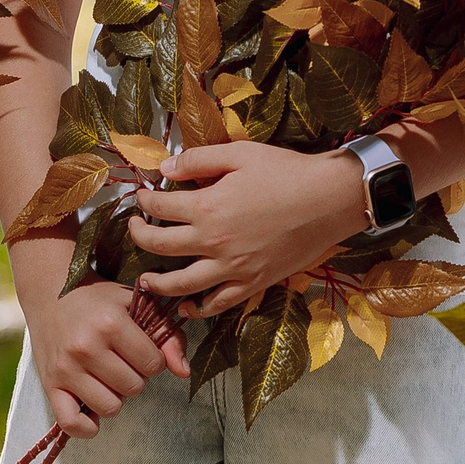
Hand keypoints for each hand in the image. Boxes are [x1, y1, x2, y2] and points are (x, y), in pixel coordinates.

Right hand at [28, 280, 189, 436]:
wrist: (49, 292)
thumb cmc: (97, 300)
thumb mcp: (137, 305)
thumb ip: (168, 336)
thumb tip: (184, 372)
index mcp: (111, 324)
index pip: (152, 365)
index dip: (153, 360)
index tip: (140, 351)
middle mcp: (86, 347)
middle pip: (133, 388)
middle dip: (135, 377)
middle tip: (122, 362)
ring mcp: (66, 368)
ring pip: (110, 407)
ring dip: (114, 397)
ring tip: (107, 378)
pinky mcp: (49, 384)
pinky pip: (72, 423)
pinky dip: (86, 426)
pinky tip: (91, 407)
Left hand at [129, 144, 367, 316]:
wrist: (329, 200)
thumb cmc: (286, 171)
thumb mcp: (239, 153)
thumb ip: (198, 160)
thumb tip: (164, 168)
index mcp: (207, 208)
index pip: (159, 207)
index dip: (144, 201)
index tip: (141, 198)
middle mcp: (214, 243)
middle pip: (160, 247)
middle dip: (139, 238)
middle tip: (135, 230)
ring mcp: (233, 268)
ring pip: (181, 285)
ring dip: (156, 284)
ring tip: (145, 280)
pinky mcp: (253, 283)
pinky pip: (218, 304)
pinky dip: (198, 309)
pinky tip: (187, 307)